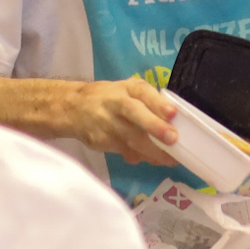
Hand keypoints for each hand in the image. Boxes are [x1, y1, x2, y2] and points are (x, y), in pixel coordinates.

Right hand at [60, 77, 178, 164]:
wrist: (74, 108)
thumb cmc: (110, 98)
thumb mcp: (128, 90)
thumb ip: (149, 100)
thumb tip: (175, 119)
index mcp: (126, 88)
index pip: (142, 91)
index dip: (157, 103)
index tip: (173, 113)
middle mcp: (116, 103)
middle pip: (135, 113)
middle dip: (154, 127)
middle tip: (172, 138)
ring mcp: (107, 123)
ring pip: (130, 139)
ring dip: (152, 151)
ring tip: (170, 159)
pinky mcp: (101, 141)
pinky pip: (125, 152)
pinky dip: (140, 157)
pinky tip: (153, 160)